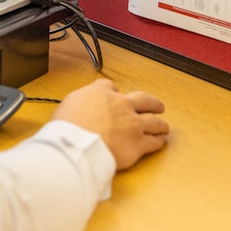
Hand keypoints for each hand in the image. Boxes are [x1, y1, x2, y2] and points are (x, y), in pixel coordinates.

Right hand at [52, 78, 168, 169]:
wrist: (78, 144)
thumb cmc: (69, 126)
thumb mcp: (68, 103)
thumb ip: (80, 100)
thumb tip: (82, 103)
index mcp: (102, 94)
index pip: (110, 86)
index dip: (114, 90)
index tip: (115, 93)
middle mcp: (122, 106)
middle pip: (144, 100)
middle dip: (152, 102)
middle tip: (156, 105)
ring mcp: (133, 125)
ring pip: (154, 121)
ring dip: (160, 123)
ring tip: (163, 126)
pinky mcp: (138, 144)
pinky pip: (154, 142)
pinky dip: (158, 141)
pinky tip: (159, 141)